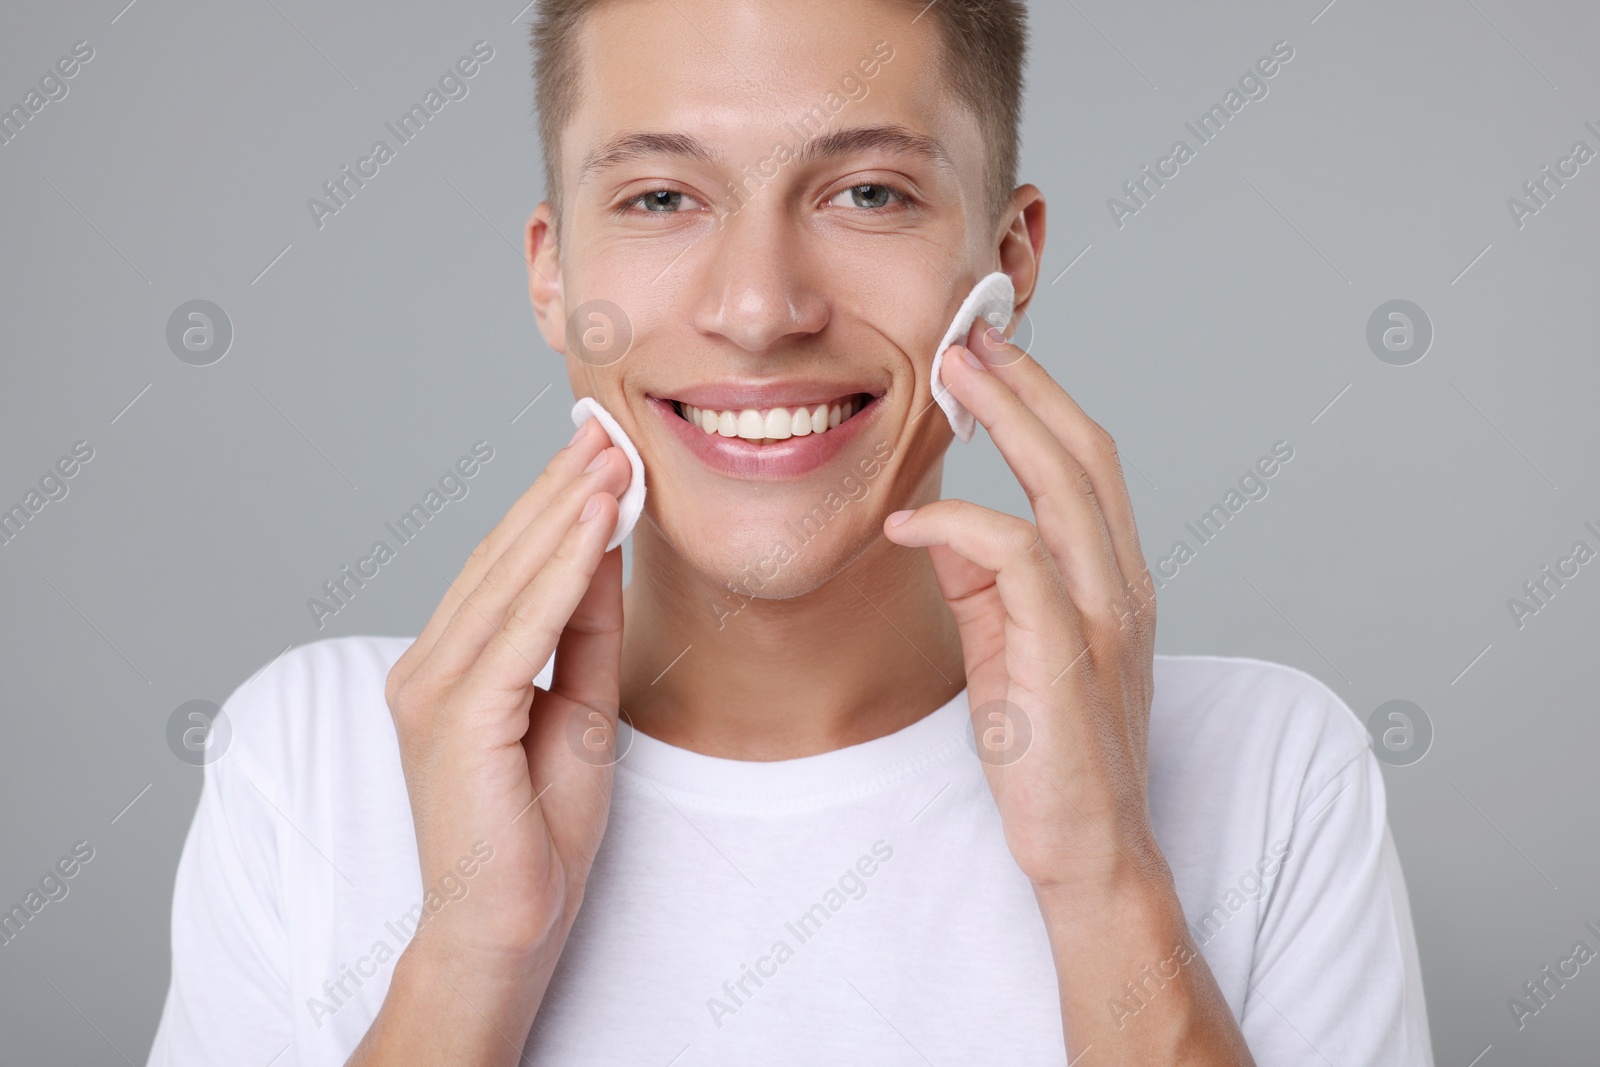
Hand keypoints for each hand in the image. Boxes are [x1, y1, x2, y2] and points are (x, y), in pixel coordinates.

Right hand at [351, 416, 629, 1064]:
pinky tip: (595, 520)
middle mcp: (426, 667)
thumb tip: (601, 547)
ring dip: (565, 511)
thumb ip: (582, 629)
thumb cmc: (538, 829)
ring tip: (610, 452)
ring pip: (510, 580)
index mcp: (448, 667)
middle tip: (608, 426)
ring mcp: (432, 690)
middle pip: (502, 559)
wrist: (508, 925)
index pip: (504, 568)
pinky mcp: (458, 717)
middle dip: (560, 488)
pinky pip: (522, 628)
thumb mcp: (577, 707)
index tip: (599, 450)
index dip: (552, 505)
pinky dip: (562, 570)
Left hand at [885, 324, 1252, 1061]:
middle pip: (1085, 454)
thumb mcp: (1014, 646)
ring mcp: (1101, 620)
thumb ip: (985, 580)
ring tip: (950, 380)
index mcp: (1115, 578)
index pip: (1087, 463)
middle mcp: (1122, 586)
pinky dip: (962, 524)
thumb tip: (939, 520)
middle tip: (968, 335)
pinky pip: (1015, 562)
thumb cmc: (1051, 751)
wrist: (1088, 849)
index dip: (1041, 398)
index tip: (988, 354)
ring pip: (1065, 489)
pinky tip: (909, 518)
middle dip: (1026, 384)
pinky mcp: (1064, 658)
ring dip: (1008, 423)